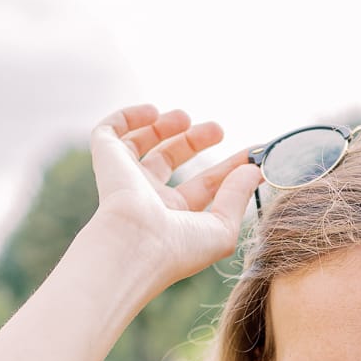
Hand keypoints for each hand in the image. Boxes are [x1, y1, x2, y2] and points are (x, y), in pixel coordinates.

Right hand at [87, 102, 261, 290]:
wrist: (135, 246)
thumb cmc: (178, 249)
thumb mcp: (222, 228)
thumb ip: (237, 197)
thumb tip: (253, 171)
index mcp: (175, 218)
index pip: (203, 187)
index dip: (227, 169)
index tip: (251, 154)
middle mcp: (148, 199)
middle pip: (171, 161)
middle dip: (194, 141)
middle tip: (218, 129)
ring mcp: (126, 178)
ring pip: (140, 144)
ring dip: (164, 126)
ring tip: (185, 117)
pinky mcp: (106, 159)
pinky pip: (110, 132)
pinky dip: (129, 117)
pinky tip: (153, 112)